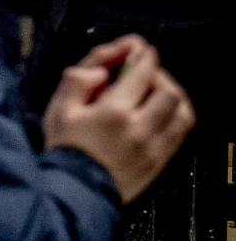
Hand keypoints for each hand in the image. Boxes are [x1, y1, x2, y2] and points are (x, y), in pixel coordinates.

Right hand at [45, 34, 195, 201]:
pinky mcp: (159, 161)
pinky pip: (180, 134)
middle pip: (169, 92)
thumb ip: (78, 82)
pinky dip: (176, 118)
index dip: (143, 56)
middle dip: (160, 76)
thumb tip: (100, 70)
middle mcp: (141, 128)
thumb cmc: (65, 151)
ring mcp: (154, 146)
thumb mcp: (58, 109)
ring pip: (182, 113)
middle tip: (146, 73)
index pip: (141, 73)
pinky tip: (161, 115)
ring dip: (174, 97)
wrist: (75, 191)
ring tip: (158, 93)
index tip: (141, 49)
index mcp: (114, 112)